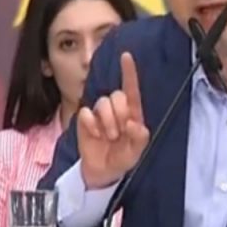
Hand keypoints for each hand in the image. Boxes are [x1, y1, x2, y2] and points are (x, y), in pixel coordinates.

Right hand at [77, 52, 149, 188]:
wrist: (102, 171)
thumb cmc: (122, 158)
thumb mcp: (136, 153)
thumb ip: (140, 138)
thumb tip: (133, 124)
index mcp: (132, 113)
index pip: (131, 89)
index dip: (129, 72)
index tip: (126, 55)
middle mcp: (116, 109)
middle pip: (117, 96)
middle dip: (119, 115)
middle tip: (119, 133)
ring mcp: (100, 113)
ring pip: (103, 103)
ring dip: (107, 122)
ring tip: (108, 137)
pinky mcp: (86, 119)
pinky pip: (87, 113)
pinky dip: (92, 126)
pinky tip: (95, 136)